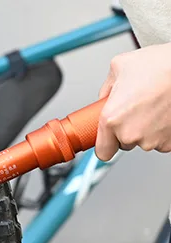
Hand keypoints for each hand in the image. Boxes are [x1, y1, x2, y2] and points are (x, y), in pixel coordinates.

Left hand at [95, 42, 170, 160]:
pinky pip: (161, 141)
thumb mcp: (120, 67)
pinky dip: (162, 131)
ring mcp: (152, 140)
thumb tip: (105, 98)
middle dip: (128, 130)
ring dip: (146, 130)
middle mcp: (130, 133)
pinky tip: (163, 114)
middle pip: (124, 143)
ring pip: (144, 142)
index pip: (103, 151)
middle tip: (138, 109)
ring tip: (154, 107)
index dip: (106, 144)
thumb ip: (106, 89)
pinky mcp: (169, 142)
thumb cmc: (160, 65)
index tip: (109, 139)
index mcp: (112, 119)